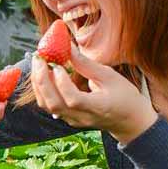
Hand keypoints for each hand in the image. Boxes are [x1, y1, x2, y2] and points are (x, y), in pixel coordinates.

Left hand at [29, 47, 156, 142]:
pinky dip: (42, 89)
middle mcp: (82, 117)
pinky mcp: (67, 119)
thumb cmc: (124, 96)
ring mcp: (73, 120)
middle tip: (38, 58)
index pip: (73, 99)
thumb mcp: (110, 77)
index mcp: (98, 107)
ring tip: (38, 63)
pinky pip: (49, 106)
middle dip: (42, 80)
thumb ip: (87, 65)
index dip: (62, 83)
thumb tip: (68, 47)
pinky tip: (43, 74)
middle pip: (54, 104)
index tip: (57, 65)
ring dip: (39, 84)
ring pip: (47, 106)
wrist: (129, 121)